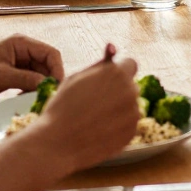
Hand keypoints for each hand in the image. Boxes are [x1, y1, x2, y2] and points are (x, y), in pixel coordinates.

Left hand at [0, 34, 64, 103]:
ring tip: (38, 99)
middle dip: (49, 80)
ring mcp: (20, 64)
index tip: (57, 86)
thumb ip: (26, 79)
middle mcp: (23, 52)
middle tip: (49, 96)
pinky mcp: (15, 76)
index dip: (57, 69)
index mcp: (21, 44)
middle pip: (48, 65)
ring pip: (41, 75)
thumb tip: (47, 85)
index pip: (50, 53)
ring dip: (41, 87)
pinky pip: (32, 82)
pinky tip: (27, 99)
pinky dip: (32, 91)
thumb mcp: (1, 76)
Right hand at [26, 51, 140, 170]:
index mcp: (117, 73)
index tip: (107, 79)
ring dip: (119, 109)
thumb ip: (99, 63)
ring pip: (130, 106)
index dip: (118, 71)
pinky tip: (99, 130)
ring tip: (94, 119)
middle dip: (118, 90)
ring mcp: (133, 113)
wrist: (58, 143)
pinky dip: (118, 127)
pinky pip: (129, 125)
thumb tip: (112, 47)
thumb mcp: (76, 78)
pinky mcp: (132, 133)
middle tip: (96, 102)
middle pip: (130, 86)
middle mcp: (130, 91)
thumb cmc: (62, 108)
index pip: (130, 64)